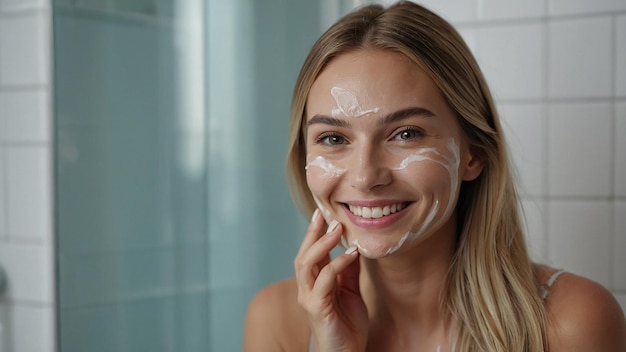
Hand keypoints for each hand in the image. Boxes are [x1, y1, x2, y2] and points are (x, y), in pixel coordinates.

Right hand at [294, 209, 368, 351]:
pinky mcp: (316, 308)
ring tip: (337, 229)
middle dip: (313, 233)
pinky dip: (337, 264)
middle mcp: (306, 288)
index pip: (310, 253)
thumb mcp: (351, 291)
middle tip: (327, 214)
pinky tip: (351, 254)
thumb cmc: (347, 324)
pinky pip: (325, 281)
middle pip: (304, 254)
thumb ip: (349, 270)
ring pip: (307, 264)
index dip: (314, 232)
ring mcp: (308, 298)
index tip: (323, 212)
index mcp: (313, 283)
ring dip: (323, 244)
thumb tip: (354, 245)